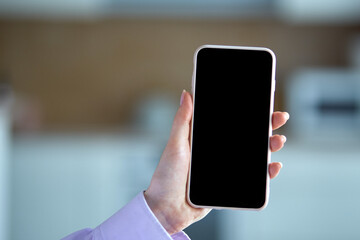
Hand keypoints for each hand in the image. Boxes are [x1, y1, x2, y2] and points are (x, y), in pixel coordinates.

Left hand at [145, 90, 288, 234]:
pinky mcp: (231, 185)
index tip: (262, 101)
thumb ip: (182, 120)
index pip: (230, 122)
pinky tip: (274, 166)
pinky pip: (253, 178)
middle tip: (279, 117)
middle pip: (246, 136)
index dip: (247, 111)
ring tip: (278, 140)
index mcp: (206, 140)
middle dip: (265, 126)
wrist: (168, 209)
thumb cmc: (167, 177)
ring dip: (270, 147)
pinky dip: (266, 173)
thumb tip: (187, 94)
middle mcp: (218, 152)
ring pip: (254, 155)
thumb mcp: (175, 145)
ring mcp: (226, 168)